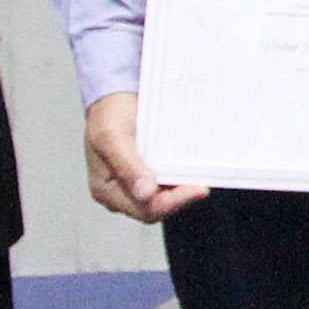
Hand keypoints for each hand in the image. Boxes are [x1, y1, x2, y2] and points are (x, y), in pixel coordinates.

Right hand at [82, 91, 204, 222]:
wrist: (114, 98)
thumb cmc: (108, 115)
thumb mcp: (112, 137)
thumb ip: (128, 166)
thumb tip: (145, 193)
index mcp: (106, 190)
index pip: (144, 210)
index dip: (172, 204)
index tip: (196, 190)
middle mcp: (122, 192)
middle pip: (157, 208)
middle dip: (181, 198)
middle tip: (202, 186)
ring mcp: (136, 184)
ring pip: (166, 198)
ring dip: (183, 190)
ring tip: (200, 177)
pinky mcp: (149, 174)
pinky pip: (168, 183)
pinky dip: (180, 178)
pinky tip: (192, 170)